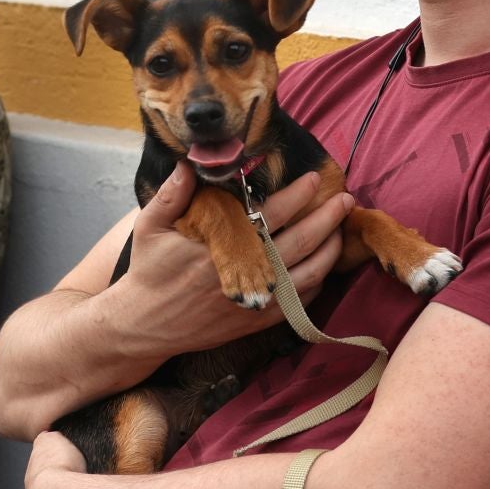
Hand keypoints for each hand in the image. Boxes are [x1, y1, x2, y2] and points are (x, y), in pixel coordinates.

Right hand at [116, 164, 351, 359]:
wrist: (144, 326)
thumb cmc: (149, 271)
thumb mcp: (149, 227)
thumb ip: (171, 194)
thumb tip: (188, 162)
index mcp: (219, 249)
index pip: (269, 217)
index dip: (296, 197)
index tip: (314, 179)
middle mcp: (242, 276)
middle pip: (299, 244)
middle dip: (327, 219)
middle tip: (345, 198)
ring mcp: (254, 302)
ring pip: (307, 275)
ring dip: (330, 250)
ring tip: (341, 229)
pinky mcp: (257, 322)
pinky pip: (299, 304)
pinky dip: (317, 283)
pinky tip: (323, 265)